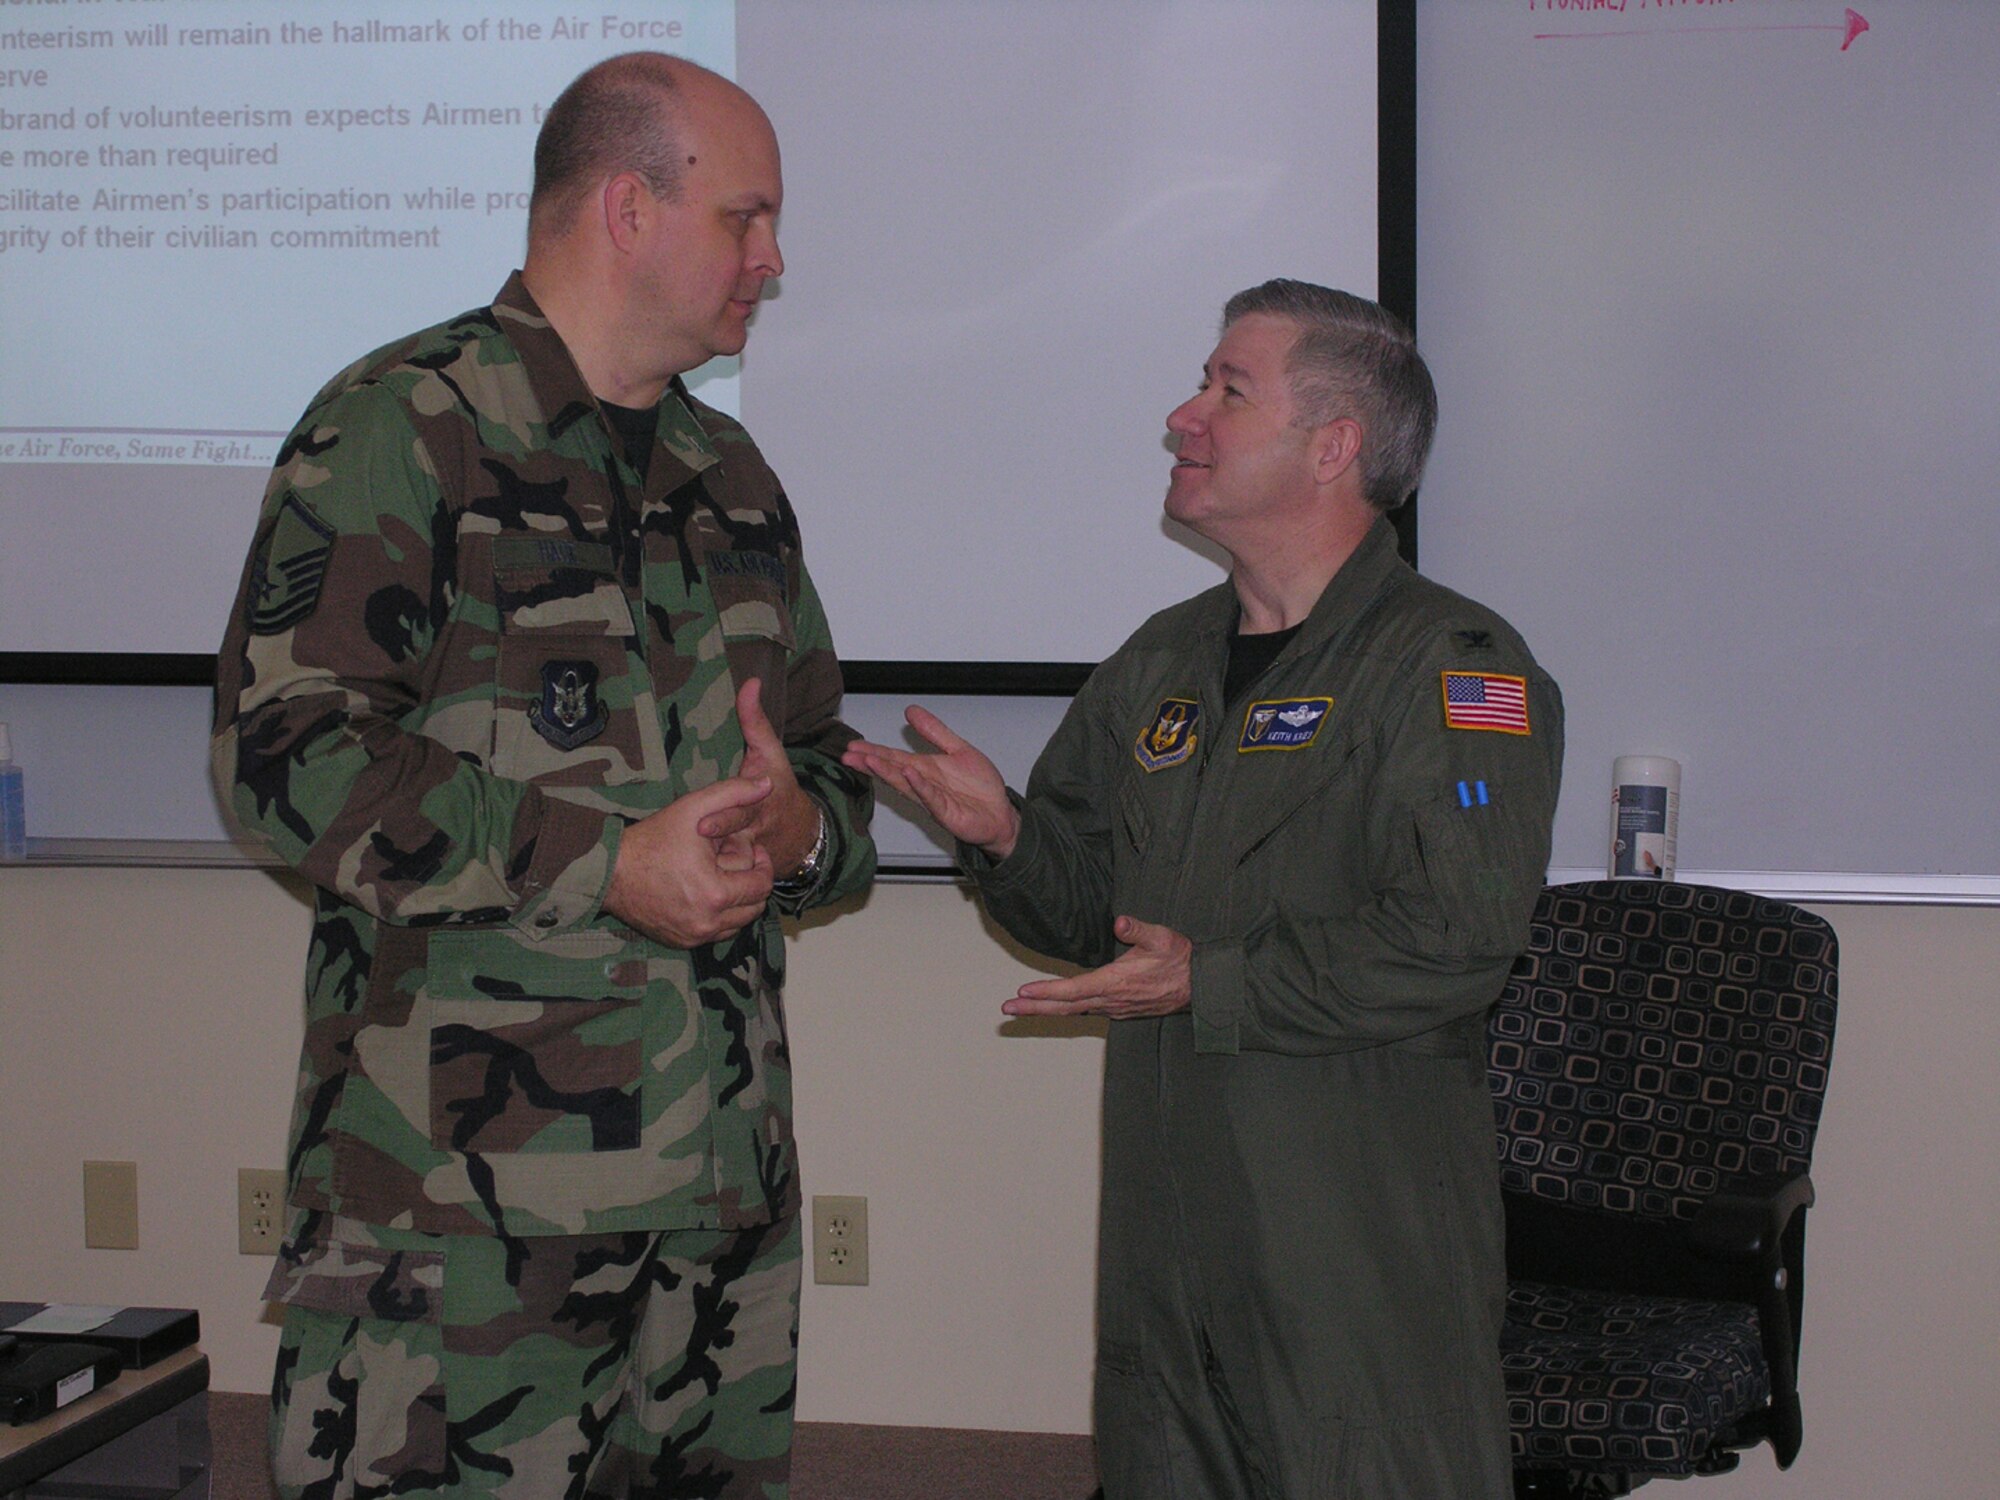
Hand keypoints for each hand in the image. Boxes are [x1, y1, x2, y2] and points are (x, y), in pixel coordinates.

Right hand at [605, 774, 775, 946]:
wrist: (611, 871)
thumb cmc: (653, 839)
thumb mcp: (694, 807)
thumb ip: (734, 792)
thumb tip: (768, 783)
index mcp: (716, 894)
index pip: (763, 885)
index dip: (762, 863)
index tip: (751, 848)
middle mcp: (708, 923)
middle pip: (754, 906)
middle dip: (749, 881)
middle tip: (730, 859)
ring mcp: (694, 936)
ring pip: (738, 922)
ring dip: (736, 899)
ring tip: (716, 873)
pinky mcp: (682, 943)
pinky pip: (716, 933)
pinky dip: (718, 915)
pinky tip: (703, 890)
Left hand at [696, 678, 820, 876]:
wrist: (802, 835)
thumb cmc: (781, 788)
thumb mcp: (771, 753)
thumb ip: (755, 720)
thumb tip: (750, 683)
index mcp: (764, 801)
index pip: (743, 810)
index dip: (724, 819)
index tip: (703, 824)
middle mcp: (758, 830)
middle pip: (735, 840)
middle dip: (715, 844)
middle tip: (695, 841)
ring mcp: (753, 855)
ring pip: (730, 864)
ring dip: (711, 868)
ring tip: (685, 872)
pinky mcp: (746, 873)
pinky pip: (727, 878)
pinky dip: (711, 882)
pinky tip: (688, 889)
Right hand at [841, 705, 1019, 857]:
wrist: (1001, 813)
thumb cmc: (979, 788)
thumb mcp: (957, 749)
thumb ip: (934, 731)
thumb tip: (911, 711)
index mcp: (924, 770)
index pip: (893, 758)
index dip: (873, 751)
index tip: (853, 745)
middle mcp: (923, 785)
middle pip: (893, 771)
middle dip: (870, 763)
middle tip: (849, 755)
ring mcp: (933, 800)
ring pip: (906, 785)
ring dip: (888, 773)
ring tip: (870, 761)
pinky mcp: (947, 813)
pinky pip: (931, 798)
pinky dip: (920, 786)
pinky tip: (909, 775)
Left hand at [1001, 915, 1191, 1019]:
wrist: (1201, 986)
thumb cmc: (1181, 960)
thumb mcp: (1163, 938)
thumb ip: (1139, 929)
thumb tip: (1120, 922)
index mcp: (1117, 982)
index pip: (1074, 990)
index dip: (1046, 993)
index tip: (1023, 993)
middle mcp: (1112, 1000)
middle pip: (1066, 1007)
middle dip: (1034, 1009)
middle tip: (1006, 1010)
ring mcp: (1115, 1008)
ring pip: (1074, 1012)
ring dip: (1046, 1011)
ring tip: (1020, 1009)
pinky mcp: (1119, 1009)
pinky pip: (1086, 1012)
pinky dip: (1065, 1010)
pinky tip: (1054, 1007)